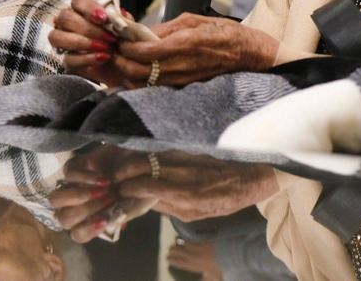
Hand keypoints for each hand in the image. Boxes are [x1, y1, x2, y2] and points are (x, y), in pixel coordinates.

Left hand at [48, 145, 130, 241]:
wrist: (141, 157)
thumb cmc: (139, 184)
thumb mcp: (135, 203)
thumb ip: (124, 216)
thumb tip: (114, 225)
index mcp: (89, 219)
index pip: (78, 234)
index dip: (88, 230)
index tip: (105, 220)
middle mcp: (75, 205)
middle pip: (64, 219)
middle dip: (87, 211)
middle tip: (111, 199)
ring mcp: (71, 186)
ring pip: (56, 200)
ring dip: (79, 197)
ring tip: (104, 190)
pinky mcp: (73, 167)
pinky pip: (69, 175)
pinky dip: (86, 178)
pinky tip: (104, 179)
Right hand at [49, 0, 123, 85]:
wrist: (123, 67)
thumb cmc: (120, 43)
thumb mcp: (125, 30)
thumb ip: (121, 20)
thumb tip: (119, 12)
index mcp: (82, 10)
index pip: (78, 0)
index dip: (88, 7)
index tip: (104, 18)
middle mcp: (68, 23)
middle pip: (66, 17)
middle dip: (88, 28)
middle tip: (110, 37)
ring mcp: (64, 42)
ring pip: (57, 37)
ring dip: (81, 42)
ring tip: (103, 48)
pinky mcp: (66, 61)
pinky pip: (68, 59)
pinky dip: (86, 58)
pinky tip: (103, 58)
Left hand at [109, 13, 279, 87]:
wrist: (248, 54)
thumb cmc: (223, 33)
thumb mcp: (194, 20)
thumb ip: (166, 27)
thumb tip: (142, 33)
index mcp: (184, 43)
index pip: (145, 51)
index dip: (126, 48)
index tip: (119, 41)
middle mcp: (182, 64)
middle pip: (139, 72)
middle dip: (121, 63)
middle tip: (114, 53)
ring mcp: (183, 79)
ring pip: (144, 84)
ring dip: (128, 74)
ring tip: (121, 62)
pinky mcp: (184, 87)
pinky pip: (155, 88)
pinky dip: (141, 83)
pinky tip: (136, 73)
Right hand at [110, 151, 276, 223]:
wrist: (247, 175)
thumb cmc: (222, 200)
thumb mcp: (194, 214)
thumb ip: (166, 206)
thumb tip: (140, 201)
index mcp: (186, 193)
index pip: (144, 186)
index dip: (126, 189)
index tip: (117, 192)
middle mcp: (181, 171)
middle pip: (139, 165)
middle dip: (121, 171)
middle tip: (113, 179)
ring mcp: (182, 155)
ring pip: (146, 153)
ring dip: (129, 161)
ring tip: (121, 170)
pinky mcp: (185, 146)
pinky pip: (157, 149)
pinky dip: (143, 154)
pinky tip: (138, 160)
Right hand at [168, 240, 222, 279]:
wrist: (229, 254)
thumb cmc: (222, 267)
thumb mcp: (213, 276)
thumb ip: (206, 279)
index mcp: (195, 266)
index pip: (180, 263)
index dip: (172, 261)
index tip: (167, 259)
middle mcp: (193, 256)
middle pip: (178, 253)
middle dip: (172, 252)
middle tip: (168, 251)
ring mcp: (197, 247)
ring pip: (183, 244)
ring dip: (178, 243)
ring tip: (174, 243)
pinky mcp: (201, 239)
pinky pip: (191, 238)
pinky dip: (186, 238)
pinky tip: (184, 237)